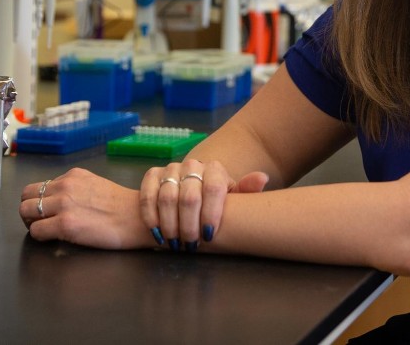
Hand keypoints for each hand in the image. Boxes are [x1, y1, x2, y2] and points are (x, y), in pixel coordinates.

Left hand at [20, 168, 154, 249]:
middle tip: (39, 222)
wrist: (138, 218)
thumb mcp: (96, 186)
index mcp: (73, 176)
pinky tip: (53, 239)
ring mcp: (63, 204)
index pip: (40, 186)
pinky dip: (40, 237)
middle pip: (26, 196)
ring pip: (25, 211)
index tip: (46, 212)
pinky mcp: (65, 224)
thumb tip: (60, 201)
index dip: (38, 201)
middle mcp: (65, 186)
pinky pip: (36, 231)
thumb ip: (76, 189)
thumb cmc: (123, 207)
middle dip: (28, 211)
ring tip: (45, 230)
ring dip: (31, 223)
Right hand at [140, 159, 268, 250]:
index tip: (210, 236)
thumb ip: (246, 191)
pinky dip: (151, 216)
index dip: (211, 214)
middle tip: (191, 245)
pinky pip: (148, 195)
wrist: (189, 190)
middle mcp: (192, 165)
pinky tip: (157, 233)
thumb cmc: (214, 201)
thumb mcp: (232, 198)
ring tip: (175, 243)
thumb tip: (262, 178)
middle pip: (189, 197)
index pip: (213, 189)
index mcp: (215, 169)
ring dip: (170, 225)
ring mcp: (171, 169)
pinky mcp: (152, 175)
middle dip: (189, 226)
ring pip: (167, 197)